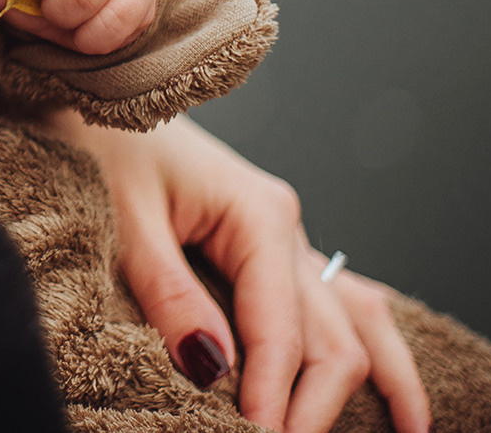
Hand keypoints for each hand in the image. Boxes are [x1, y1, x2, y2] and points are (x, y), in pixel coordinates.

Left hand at [55, 112, 429, 432]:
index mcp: (259, 214)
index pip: (283, 330)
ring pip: (355, 320)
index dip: (273, 395)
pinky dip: (367, 345)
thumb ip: (170, 293)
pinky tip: (392, 387)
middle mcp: (286, 226)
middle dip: (316, 405)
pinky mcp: (271, 246)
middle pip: (331, 336)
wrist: (97, 90)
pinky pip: (337, 301)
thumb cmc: (104, 144)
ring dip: (381, 381)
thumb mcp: (125, 218)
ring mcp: (287, 236)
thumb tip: (212, 368)